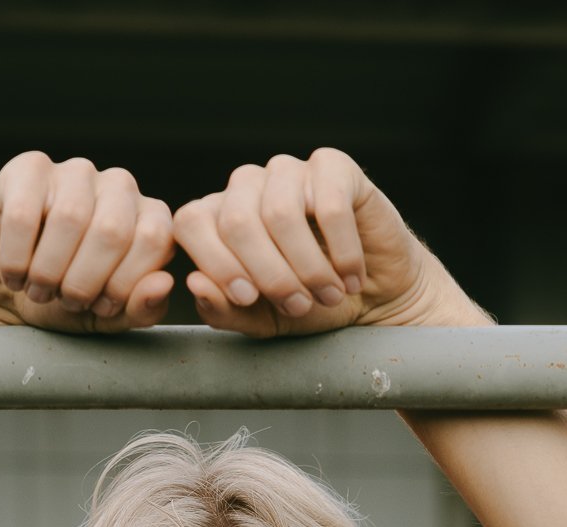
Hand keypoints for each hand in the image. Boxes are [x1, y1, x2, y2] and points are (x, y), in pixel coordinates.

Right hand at [0, 151, 176, 332]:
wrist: (6, 293)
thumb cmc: (65, 300)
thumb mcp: (109, 316)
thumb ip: (143, 307)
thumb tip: (164, 283)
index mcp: (149, 217)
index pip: (154, 240)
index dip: (124, 284)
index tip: (100, 306)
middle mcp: (119, 186)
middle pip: (113, 230)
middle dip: (84, 281)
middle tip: (64, 300)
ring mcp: (75, 172)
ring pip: (69, 218)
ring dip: (48, 271)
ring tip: (38, 289)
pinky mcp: (28, 169)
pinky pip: (23, 213)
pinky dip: (15, 257)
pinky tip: (14, 274)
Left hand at [172, 149, 488, 337]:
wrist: (374, 297)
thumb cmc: (311, 306)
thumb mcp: (261, 319)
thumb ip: (223, 310)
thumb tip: (194, 283)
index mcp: (217, 217)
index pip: (192, 222)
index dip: (216, 263)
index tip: (248, 299)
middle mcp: (247, 186)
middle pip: (236, 219)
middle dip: (268, 275)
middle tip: (298, 306)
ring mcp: (288, 172)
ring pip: (280, 212)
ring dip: (307, 266)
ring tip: (328, 294)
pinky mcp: (333, 167)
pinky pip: (329, 204)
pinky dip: (341, 250)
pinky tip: (351, 275)